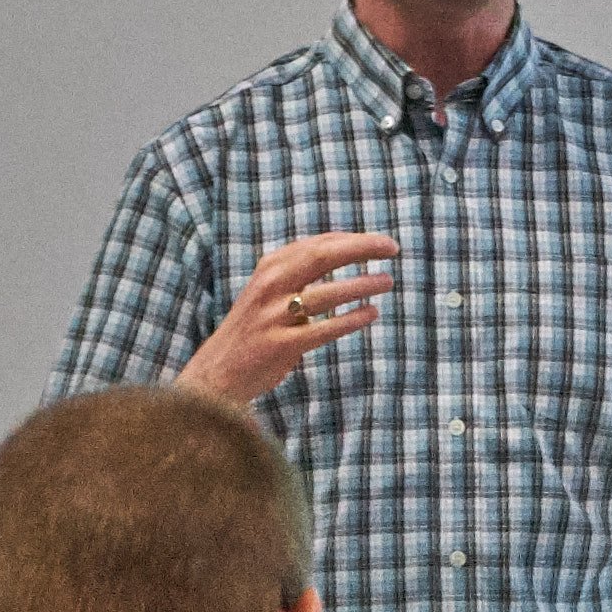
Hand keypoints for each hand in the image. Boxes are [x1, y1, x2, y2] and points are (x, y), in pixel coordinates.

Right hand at [180, 231, 397, 404]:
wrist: (218, 371)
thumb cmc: (253, 328)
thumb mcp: (269, 290)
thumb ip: (299, 271)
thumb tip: (346, 248)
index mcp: (270, 268)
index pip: (318, 244)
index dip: (354, 240)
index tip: (383, 243)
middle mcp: (270, 286)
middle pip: (323, 256)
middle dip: (361, 249)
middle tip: (393, 249)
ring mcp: (274, 315)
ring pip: (327, 293)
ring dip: (362, 285)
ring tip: (387, 282)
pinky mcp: (281, 345)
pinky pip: (324, 328)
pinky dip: (351, 320)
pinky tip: (371, 313)